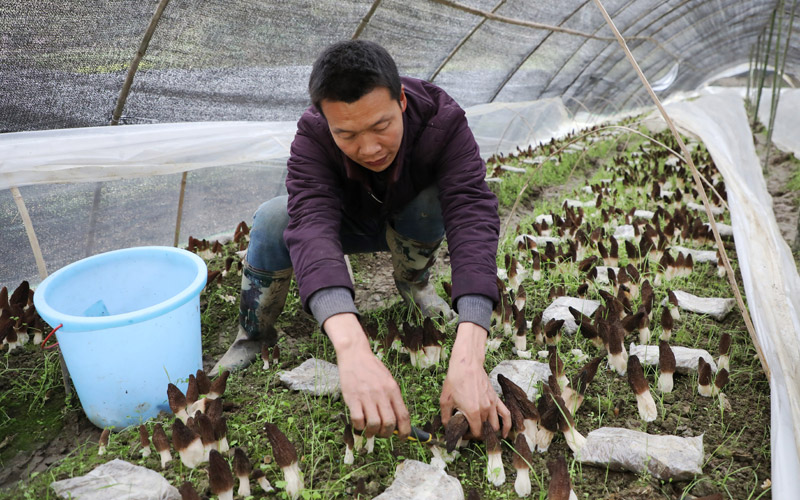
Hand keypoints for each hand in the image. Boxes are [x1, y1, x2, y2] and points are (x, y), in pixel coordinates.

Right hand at [324, 313, 410, 438]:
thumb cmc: (372, 368)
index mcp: (393, 390)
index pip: (403, 415)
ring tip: (370, 430)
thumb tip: (397, 419)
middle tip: (382, 433)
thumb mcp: (388, 380)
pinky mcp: (352, 398)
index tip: (402, 437)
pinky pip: (358, 420)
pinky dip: (359, 426)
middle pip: (389, 423)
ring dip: (372, 432)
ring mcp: (367, 396)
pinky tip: (359, 423)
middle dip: (387, 434)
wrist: (355, 355)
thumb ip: (392, 398)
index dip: (405, 431)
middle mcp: (382, 394)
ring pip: (374, 424)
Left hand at [440, 322, 510, 438]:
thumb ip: (446, 417)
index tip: (463, 434)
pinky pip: (506, 414)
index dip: (469, 437)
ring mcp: (493, 404)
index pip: (476, 433)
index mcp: (473, 412)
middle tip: (471, 432)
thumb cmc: (455, 380)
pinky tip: (505, 434)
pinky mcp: (496, 398)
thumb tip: (447, 427)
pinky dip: (508, 425)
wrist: (466, 364)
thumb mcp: (445, 400)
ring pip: (497, 425)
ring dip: (492, 433)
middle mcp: (485, 410)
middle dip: (479, 435)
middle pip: (486, 430)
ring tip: (486, 436)